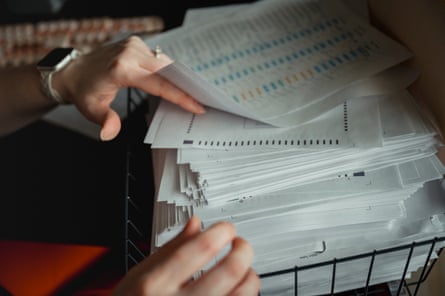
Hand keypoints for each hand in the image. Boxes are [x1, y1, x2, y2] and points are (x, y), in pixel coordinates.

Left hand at [54, 36, 204, 140]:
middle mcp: (130, 52)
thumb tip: (110, 133)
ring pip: (166, 63)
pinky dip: (170, 71)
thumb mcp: (91, 109)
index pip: (160, 84)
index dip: (181, 97)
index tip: (197, 106)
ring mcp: (133, 45)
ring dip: (180, 78)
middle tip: (204, 100)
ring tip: (196, 94)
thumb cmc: (84, 91)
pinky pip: (159, 58)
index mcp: (121, 69)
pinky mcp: (135, 44)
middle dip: (187, 87)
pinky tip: (179, 82)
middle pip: (168, 71)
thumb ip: (105, 121)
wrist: (73, 71)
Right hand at [112, 216, 260, 295]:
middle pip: (228, 271)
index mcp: (156, 283)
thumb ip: (171, 248)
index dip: (221, 232)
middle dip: (243, 251)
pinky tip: (238, 291)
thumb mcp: (140, 274)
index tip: (227, 229)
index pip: (200, 248)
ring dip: (250, 278)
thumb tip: (196, 224)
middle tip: (241, 245)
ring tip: (244, 270)